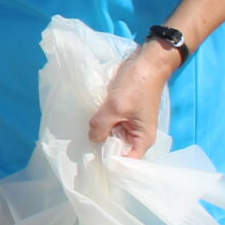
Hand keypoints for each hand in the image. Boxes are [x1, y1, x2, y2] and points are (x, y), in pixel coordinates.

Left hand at [88, 42, 178, 156]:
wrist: (146, 61)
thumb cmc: (137, 85)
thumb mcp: (116, 107)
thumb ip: (101, 126)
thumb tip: (91, 139)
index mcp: (142, 140)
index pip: (125, 162)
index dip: (109, 163)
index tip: (90, 161)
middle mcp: (136, 136)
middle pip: (115, 150)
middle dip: (100, 148)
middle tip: (78, 149)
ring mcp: (128, 124)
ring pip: (109, 136)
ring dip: (98, 133)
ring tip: (79, 135)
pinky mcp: (121, 113)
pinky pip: (108, 123)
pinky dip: (99, 122)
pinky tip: (85, 121)